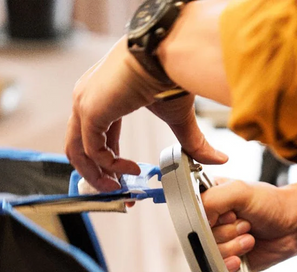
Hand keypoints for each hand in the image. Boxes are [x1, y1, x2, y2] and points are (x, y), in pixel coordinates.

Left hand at [65, 36, 225, 190]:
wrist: (167, 56)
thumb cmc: (171, 74)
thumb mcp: (180, 118)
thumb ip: (191, 142)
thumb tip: (219, 158)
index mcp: (103, 96)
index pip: (97, 135)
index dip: (110, 161)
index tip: (125, 178)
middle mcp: (88, 98)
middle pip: (80, 146)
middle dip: (98, 173)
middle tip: (118, 191)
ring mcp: (84, 103)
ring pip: (78, 151)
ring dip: (97, 175)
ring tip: (120, 188)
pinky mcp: (89, 109)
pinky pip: (92, 150)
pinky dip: (110, 165)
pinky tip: (130, 169)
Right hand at [202, 180, 296, 271]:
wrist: (293, 226)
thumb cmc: (271, 204)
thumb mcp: (240, 190)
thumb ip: (213, 198)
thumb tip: (197, 217)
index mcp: (208, 198)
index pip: (189, 211)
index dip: (208, 216)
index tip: (229, 213)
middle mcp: (210, 220)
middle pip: (199, 235)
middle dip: (226, 231)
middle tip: (244, 224)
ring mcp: (217, 241)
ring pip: (209, 253)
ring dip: (233, 246)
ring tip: (248, 237)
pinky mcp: (226, 259)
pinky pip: (218, 268)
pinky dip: (231, 263)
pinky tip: (243, 256)